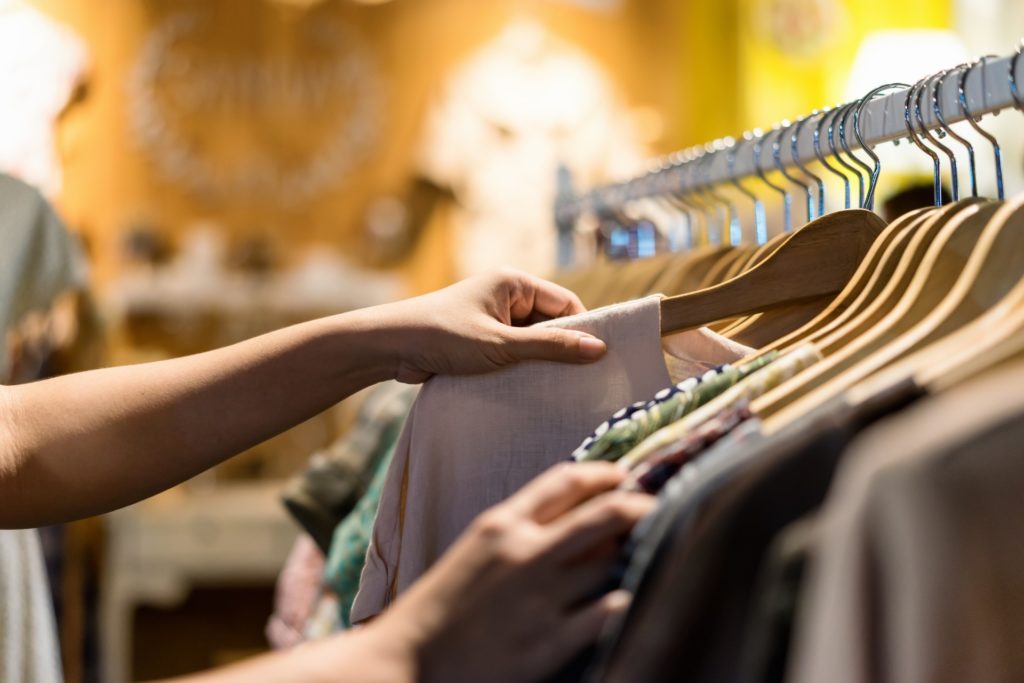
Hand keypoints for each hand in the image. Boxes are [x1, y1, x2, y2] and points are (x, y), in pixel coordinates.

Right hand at [372, 462, 654, 682]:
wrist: (406, 663)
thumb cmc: (439, 611)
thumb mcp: (474, 554)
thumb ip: (519, 534)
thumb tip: (576, 527)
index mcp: (501, 524)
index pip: (565, 480)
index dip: (604, 473)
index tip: (625, 477)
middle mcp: (525, 551)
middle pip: (604, 512)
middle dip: (641, 506)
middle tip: (660, 509)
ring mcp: (540, 596)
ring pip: (613, 559)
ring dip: (639, 554)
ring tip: (655, 553)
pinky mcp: (550, 642)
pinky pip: (610, 611)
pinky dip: (629, 600)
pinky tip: (638, 599)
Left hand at [378, 269, 606, 382]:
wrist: (390, 348)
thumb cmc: (443, 337)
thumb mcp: (501, 345)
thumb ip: (550, 348)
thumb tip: (599, 349)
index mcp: (515, 283)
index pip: (566, 304)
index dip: (582, 330)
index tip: (599, 360)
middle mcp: (506, 295)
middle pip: (551, 323)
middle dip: (561, 349)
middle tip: (580, 380)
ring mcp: (494, 318)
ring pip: (532, 342)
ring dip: (538, 362)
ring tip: (555, 388)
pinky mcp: (481, 339)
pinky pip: (514, 352)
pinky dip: (520, 368)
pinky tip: (529, 389)